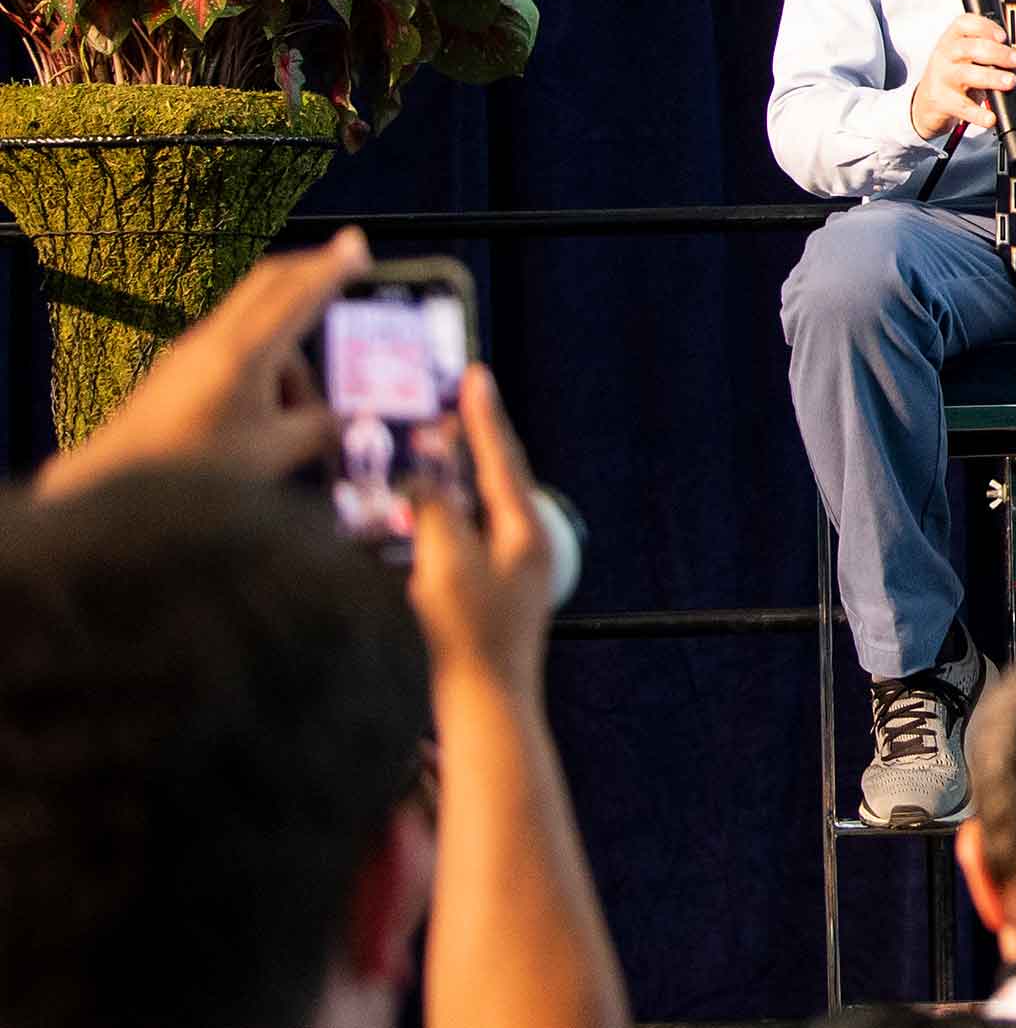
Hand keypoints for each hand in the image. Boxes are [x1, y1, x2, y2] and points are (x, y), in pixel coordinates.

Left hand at [38, 229, 367, 497]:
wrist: (112, 484)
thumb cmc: (194, 468)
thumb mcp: (271, 454)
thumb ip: (317, 430)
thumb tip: (345, 420)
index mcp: (246, 352)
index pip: (297, 294)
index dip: (331, 268)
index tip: (357, 244)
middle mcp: (217, 339)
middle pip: (270, 283)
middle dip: (310, 272)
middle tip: (345, 270)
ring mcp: (193, 351)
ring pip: (256, 325)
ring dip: (289, 353)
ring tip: (299, 418)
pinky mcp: (180, 371)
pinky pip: (235, 348)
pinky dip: (263, 365)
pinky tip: (265, 416)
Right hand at [410, 367, 558, 695]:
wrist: (485, 708)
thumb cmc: (467, 638)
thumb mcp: (446, 564)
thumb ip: (436, 513)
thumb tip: (426, 484)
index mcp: (526, 532)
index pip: (502, 460)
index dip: (484, 418)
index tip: (476, 376)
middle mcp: (528, 546)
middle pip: (493, 481)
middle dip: (465, 446)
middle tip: (443, 408)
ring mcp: (513, 571)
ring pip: (478, 511)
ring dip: (448, 485)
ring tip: (424, 454)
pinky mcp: (492, 594)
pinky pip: (467, 541)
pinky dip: (442, 522)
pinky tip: (418, 518)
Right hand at [908, 13, 1015, 142]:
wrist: (925, 104)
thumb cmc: (953, 76)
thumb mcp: (965, 57)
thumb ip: (987, 52)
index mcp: (952, 39)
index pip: (964, 23)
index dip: (985, 27)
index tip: (1003, 36)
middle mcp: (944, 55)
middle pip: (969, 48)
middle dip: (998, 53)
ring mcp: (941, 78)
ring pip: (967, 74)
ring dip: (992, 77)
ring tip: (1010, 82)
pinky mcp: (941, 101)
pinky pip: (962, 106)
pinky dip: (978, 113)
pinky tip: (990, 117)